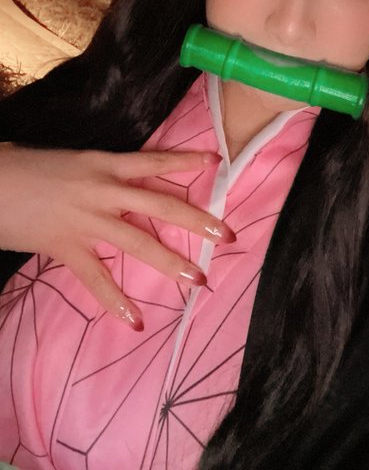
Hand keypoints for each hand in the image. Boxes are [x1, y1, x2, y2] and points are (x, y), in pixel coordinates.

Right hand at [0, 145, 233, 329]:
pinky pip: (97, 278)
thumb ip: (103, 173)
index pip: (154, 161)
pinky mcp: (67, 246)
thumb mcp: (74, 162)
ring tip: (199, 280)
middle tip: (228, 235)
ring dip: (171, 262)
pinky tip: (136, 321)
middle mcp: (103, 189)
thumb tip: (129, 184)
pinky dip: (116, 302)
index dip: (186, 160)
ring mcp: (87, 220)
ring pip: (138, 242)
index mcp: (104, 163)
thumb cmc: (28, 167)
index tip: (217, 161)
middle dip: (198, 221)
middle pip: (161, 204)